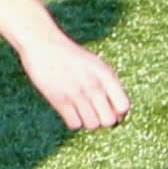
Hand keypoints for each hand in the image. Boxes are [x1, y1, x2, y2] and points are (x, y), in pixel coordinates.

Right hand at [18, 30, 133, 135]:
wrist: (43, 44)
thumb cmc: (71, 57)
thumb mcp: (96, 65)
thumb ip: (108, 86)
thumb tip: (118, 116)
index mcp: (106, 75)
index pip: (124, 107)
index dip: (119, 115)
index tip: (110, 112)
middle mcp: (93, 84)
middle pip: (109, 121)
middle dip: (104, 122)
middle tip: (95, 114)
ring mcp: (76, 93)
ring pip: (92, 125)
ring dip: (88, 122)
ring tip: (81, 112)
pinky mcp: (59, 100)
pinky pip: (75, 124)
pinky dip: (74, 122)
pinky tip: (70, 111)